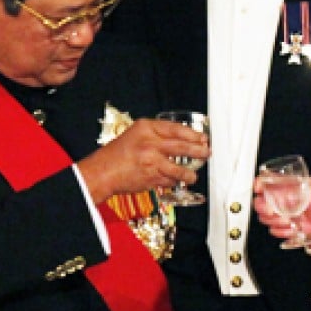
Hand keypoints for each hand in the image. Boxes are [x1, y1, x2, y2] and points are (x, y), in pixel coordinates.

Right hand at [78, 118, 209, 203]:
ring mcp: (151, 162)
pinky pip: (170, 180)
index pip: (176, 129)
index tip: (202, 138)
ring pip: (179, 169)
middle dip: (199, 151)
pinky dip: (175, 181)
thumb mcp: (137, 133)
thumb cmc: (119, 152)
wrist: (103, 171)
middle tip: (206, 153)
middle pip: (182, 147)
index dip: (193, 134)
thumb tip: (183, 137)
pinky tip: (176, 180)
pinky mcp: (151, 178)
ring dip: (190, 173)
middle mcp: (150, 144)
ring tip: (194, 175)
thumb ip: (157, 133)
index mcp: (147, 129)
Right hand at [253, 175, 310, 242]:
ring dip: (275, 221)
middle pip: (259, 202)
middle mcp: (278, 201)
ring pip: (264, 218)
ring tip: (289, 221)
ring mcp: (277, 215)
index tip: (259, 188)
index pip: (265, 183)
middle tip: (272, 212)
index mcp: (284, 189)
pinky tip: (292, 229)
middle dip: (263, 208)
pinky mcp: (280, 227)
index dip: (259, 184)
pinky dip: (282, 231)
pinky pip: (273, 230)